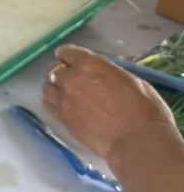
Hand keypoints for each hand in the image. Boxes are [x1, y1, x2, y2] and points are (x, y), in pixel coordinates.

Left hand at [41, 44, 175, 160]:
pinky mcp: (63, 119)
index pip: (67, 52)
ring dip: (53, 87)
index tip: (71, 59)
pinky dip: (52, 103)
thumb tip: (103, 76)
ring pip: (47, 88)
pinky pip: (49, 106)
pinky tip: (60, 105)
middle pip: (53, 70)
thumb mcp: (131, 80)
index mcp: (90, 65)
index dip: (68, 55)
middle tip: (68, 77)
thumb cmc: (144, 108)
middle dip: (60, 71)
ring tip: (62, 92)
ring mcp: (64, 101)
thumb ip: (109, 74)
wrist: (137, 138)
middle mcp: (71, 80)